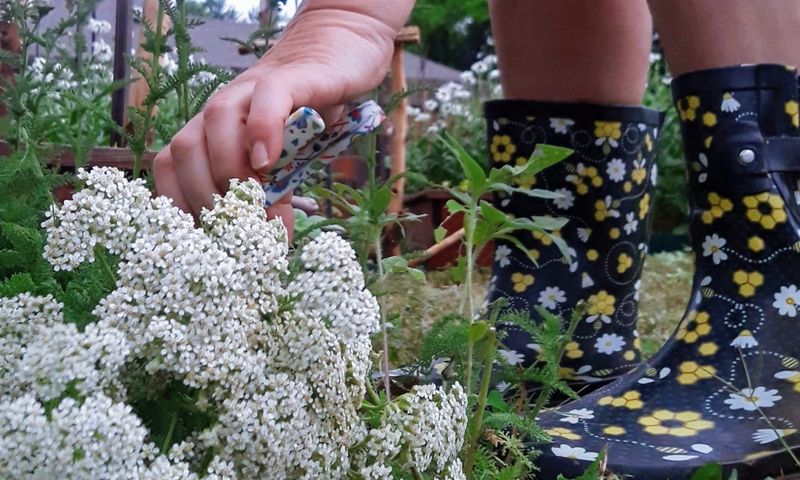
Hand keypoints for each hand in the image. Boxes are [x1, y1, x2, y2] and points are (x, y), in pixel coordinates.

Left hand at [153, 1, 412, 237]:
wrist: (340, 52)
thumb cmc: (308, 114)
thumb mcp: (286, 166)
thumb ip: (271, 198)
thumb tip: (269, 246)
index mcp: (211, 133)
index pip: (170, 169)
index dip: (179, 208)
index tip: (203, 243)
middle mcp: (220, 109)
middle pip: (184, 149)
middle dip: (205, 196)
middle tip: (237, 228)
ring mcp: (250, 89)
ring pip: (215, 122)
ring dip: (229, 168)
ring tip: (255, 199)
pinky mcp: (290, 78)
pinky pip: (266, 98)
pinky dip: (262, 131)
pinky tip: (269, 161)